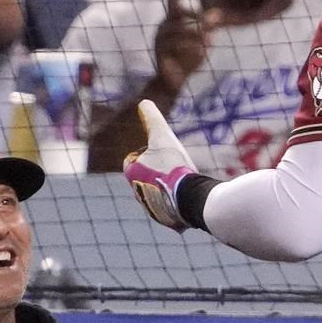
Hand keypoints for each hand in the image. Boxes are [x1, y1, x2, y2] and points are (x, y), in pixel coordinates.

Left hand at [123, 100, 196, 230]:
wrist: (189, 196)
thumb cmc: (173, 165)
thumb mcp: (163, 136)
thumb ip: (152, 119)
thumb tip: (144, 103)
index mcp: (132, 174)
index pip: (135, 160)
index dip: (151, 154)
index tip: (164, 155)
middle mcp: (137, 193)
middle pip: (148, 177)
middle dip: (159, 173)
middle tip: (175, 168)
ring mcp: (151, 208)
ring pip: (158, 193)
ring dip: (168, 188)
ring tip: (182, 183)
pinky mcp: (164, 219)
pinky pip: (169, 207)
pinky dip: (176, 202)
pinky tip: (188, 197)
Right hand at [154, 0, 221, 91]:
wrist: (173, 82)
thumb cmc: (188, 59)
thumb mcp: (202, 42)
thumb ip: (208, 27)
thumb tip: (218, 13)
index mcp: (171, 22)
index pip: (172, 3)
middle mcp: (162, 27)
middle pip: (179, 14)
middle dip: (198, 17)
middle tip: (215, 22)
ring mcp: (159, 39)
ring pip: (178, 30)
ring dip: (196, 34)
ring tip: (211, 40)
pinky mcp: (159, 52)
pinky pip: (174, 45)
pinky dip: (190, 48)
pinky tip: (202, 52)